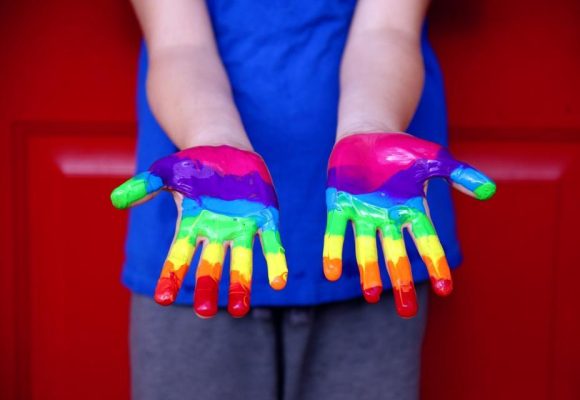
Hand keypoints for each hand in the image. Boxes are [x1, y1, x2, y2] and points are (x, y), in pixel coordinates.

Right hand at [111, 146, 287, 317]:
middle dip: (207, 287)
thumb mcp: (166, 171)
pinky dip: (275, 261)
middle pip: (210, 266)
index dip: (170, 275)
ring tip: (240, 310)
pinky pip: (270, 244)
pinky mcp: (265, 219)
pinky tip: (279, 282)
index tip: (163, 298)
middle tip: (205, 312)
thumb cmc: (193, 165)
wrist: (226, 150)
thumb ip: (145, 185)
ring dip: (241, 285)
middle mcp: (216, 233)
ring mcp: (241, 228)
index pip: (178, 255)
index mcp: (192, 225)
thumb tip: (116, 201)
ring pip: (241, 262)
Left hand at [323, 132, 495, 317]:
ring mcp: (362, 213)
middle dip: (400, 280)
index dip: (435, 263)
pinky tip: (331, 273)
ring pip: (366, 247)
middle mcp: (387, 218)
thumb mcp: (434, 158)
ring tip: (371, 296)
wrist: (368, 134)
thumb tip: (490, 191)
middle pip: (396, 254)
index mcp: (411, 209)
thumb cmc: (403, 149)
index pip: (427, 240)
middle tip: (406, 310)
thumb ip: (459, 175)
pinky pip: (336, 231)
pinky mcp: (338, 204)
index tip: (444, 289)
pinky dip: (333, 251)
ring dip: (369, 271)